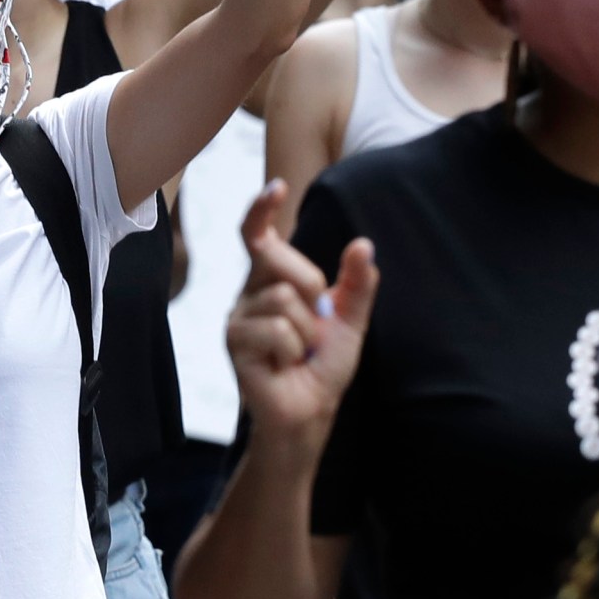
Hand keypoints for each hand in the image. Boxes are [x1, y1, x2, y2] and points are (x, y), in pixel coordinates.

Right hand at [226, 181, 377, 442]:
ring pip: (282, 298)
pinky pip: (276, 329)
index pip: (258, 235)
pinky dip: (293, 350)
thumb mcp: (350, 320)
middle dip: (311, 287)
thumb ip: (357, 283)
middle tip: (316, 325)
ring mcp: (238, 317)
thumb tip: (363, 243)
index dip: (262, 209)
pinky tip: (285, 366)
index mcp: (272, 280)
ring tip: (299, 353)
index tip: (277, 187)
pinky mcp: (235, 343)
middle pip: (278, 258)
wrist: (310, 411)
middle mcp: (249, 292)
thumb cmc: (323, 366)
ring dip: (306, 331)